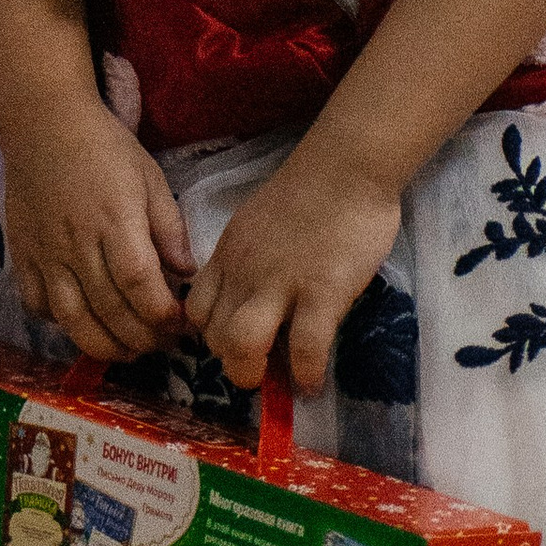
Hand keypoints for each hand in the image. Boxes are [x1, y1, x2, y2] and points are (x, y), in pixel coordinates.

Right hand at [4, 95, 193, 358]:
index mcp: (115, 220)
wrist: (44, 128)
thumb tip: (187, 274)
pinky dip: (59, 324)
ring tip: (126, 352)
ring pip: (71, 318)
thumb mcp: (150, 179)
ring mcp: (45, 254)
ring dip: (102, 345)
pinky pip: (37, 305)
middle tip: (161, 345)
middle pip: (108, 308)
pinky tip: (82, 324)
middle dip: (140, 338)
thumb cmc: (106, 151)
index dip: (160, 313)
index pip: (138, 282)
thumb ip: (169, 228)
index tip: (180, 325)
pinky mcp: (22, 258)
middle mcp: (77, 244)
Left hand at [185, 145, 403, 396]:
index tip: (233, 343)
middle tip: (259, 367)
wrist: (349, 164)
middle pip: (212, 334)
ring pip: (242, 345)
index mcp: (228, 254)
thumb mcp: (259, 221)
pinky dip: (306, 373)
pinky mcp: (322, 292)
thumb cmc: (312, 188)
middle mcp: (245, 272)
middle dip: (230, 361)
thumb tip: (257, 294)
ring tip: (277, 380)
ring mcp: (282, 283)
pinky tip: (313, 381)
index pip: (196, 308)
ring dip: (253, 372)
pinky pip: (305, 347)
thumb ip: (249, 257)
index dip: (210, 334)